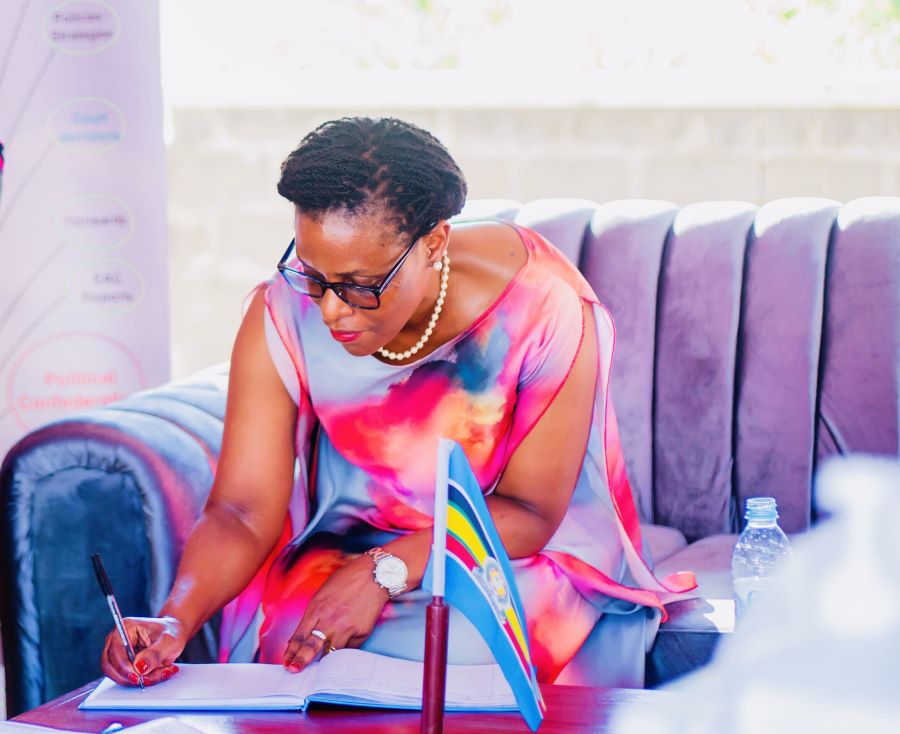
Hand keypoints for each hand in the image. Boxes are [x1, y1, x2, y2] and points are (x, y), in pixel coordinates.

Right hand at [100, 615, 185, 685]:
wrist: (174, 633)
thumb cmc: (171, 631)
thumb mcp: (170, 641)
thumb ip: (155, 654)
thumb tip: (139, 667)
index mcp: (126, 627)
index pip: (115, 651)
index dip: (124, 667)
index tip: (138, 676)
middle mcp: (117, 639)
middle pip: (111, 666)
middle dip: (131, 676)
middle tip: (151, 678)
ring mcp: (117, 652)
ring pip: (117, 675)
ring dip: (138, 680)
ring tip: (159, 672)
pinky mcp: (122, 663)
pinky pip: (125, 678)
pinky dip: (141, 680)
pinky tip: (156, 673)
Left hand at [282, 554, 388, 671]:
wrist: (374, 575)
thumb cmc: (347, 580)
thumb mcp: (323, 594)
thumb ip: (315, 614)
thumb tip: (308, 634)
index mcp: (317, 609)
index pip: (299, 636)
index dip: (292, 651)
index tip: (287, 662)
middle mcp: (330, 620)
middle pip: (310, 647)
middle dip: (300, 661)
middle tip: (294, 670)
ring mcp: (346, 628)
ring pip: (331, 653)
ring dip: (325, 659)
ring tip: (322, 666)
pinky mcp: (361, 633)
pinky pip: (350, 647)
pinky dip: (346, 647)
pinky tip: (347, 642)